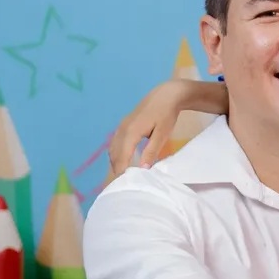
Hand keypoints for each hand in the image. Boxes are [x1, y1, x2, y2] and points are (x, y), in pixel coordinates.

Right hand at [106, 79, 229, 179]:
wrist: (165, 95)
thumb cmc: (166, 115)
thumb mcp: (162, 134)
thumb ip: (151, 151)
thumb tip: (143, 168)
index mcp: (131, 132)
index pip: (122, 157)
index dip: (121, 171)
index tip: (125, 184)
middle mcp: (122, 129)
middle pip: (115, 154)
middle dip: (117, 169)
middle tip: (123, 183)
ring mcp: (121, 126)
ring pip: (113, 148)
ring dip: (115, 161)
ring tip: (122, 175)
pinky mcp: (123, 124)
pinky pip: (115, 142)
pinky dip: (116, 153)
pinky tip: (122, 160)